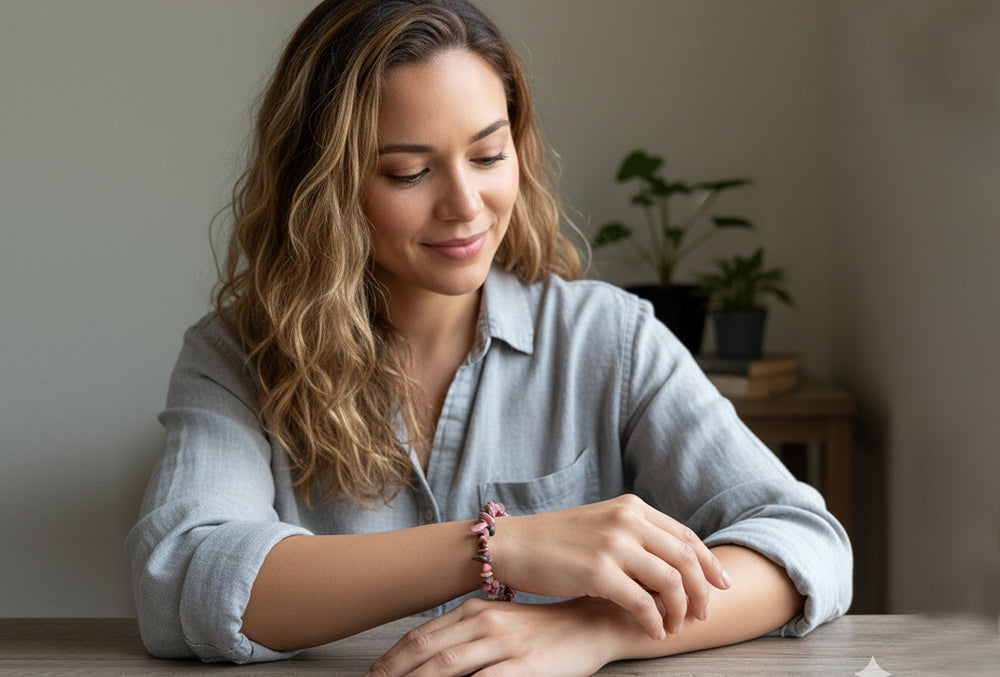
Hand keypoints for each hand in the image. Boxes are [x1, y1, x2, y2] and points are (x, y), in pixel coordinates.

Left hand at [364, 597, 619, 676]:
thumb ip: (466, 636)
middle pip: (425, 652)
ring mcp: (504, 645)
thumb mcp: (501, 624)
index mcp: (474, 610)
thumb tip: (430, 660)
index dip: (391, 659)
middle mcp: (484, 623)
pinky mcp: (525, 667)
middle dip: (392, 674)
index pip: (420, 636)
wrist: (593, 624)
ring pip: (446, 668)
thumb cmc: (544, 630)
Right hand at [494, 494, 730, 638]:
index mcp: (631, 507)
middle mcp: (626, 520)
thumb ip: (634, 536)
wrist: (512, 545)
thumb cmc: (554, 542)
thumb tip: (673, 567)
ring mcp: (613, 544)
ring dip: (680, 610)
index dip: (709, 563)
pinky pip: (643, 603)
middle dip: (702, 591)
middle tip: (703, 614)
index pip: (685, 536)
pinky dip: (654, 622)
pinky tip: (654, 632)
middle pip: (685, 559)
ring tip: (676, 627)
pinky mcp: (598, 572)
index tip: (722, 585)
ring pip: (670, 582)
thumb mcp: (600, 525)